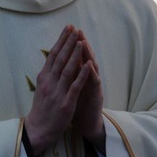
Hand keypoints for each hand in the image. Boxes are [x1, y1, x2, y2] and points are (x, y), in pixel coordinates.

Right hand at [25, 25, 88, 155]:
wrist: (38, 129)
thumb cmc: (41, 108)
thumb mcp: (41, 87)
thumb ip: (48, 74)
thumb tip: (53, 58)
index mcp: (44, 77)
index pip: (53, 55)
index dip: (61, 41)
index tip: (68, 28)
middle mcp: (49, 82)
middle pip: (60, 59)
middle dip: (68, 43)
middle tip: (75, 29)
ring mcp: (57, 92)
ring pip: (67, 70)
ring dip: (75, 55)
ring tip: (81, 41)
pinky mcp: (66, 103)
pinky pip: (75, 86)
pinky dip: (82, 75)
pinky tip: (88, 65)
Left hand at [73, 34, 104, 151]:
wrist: (88, 125)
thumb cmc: (78, 106)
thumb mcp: (70, 88)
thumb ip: (68, 76)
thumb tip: (59, 62)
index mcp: (79, 76)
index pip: (75, 57)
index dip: (71, 44)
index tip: (66, 31)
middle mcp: (88, 78)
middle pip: (85, 58)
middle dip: (80, 44)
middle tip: (76, 30)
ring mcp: (94, 86)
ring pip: (92, 67)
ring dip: (87, 54)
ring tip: (83, 41)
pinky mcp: (97, 95)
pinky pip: (94, 83)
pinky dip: (91, 73)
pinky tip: (89, 64)